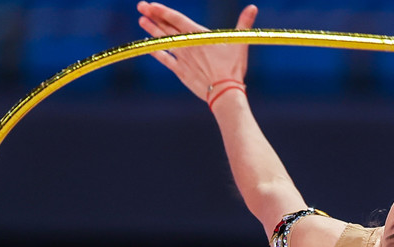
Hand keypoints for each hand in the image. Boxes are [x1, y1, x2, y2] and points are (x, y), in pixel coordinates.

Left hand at [136, 2, 257, 101]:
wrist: (224, 91)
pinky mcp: (180, 71)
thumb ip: (244, 23)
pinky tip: (147, 45)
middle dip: (153, 15)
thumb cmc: (233, 67)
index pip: (177, 19)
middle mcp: (187, 45)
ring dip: (151, 30)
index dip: (163, 11)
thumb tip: (253, 7)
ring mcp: (182, 58)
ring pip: (163, 41)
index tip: (151, 5)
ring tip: (141, 20)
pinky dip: (156, 51)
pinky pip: (165, 59)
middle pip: (166, 27)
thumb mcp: (239, 42)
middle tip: (140, 6)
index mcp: (199, 36)